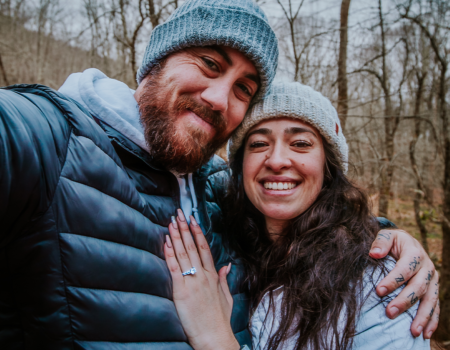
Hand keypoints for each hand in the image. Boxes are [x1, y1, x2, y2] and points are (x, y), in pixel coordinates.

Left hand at [164, 209, 239, 349]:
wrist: (214, 337)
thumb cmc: (219, 320)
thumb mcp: (226, 297)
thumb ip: (224, 279)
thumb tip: (226, 265)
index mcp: (213, 276)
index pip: (205, 248)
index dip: (198, 232)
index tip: (193, 220)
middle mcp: (203, 276)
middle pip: (193, 247)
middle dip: (185, 228)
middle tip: (179, 213)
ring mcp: (192, 283)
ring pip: (183, 254)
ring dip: (176, 236)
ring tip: (171, 222)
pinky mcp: (181, 292)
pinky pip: (174, 269)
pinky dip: (169, 254)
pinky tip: (166, 242)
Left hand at [369, 229, 438, 338]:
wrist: (407, 242)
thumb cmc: (392, 241)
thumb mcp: (387, 236)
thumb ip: (381, 242)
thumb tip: (374, 253)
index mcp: (415, 252)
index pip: (405, 268)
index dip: (393, 280)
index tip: (378, 291)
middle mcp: (427, 267)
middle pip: (418, 287)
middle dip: (404, 301)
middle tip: (389, 313)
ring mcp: (432, 280)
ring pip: (430, 300)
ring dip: (422, 316)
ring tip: (413, 331)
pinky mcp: (433, 290)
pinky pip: (435, 307)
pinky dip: (432, 321)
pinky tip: (425, 334)